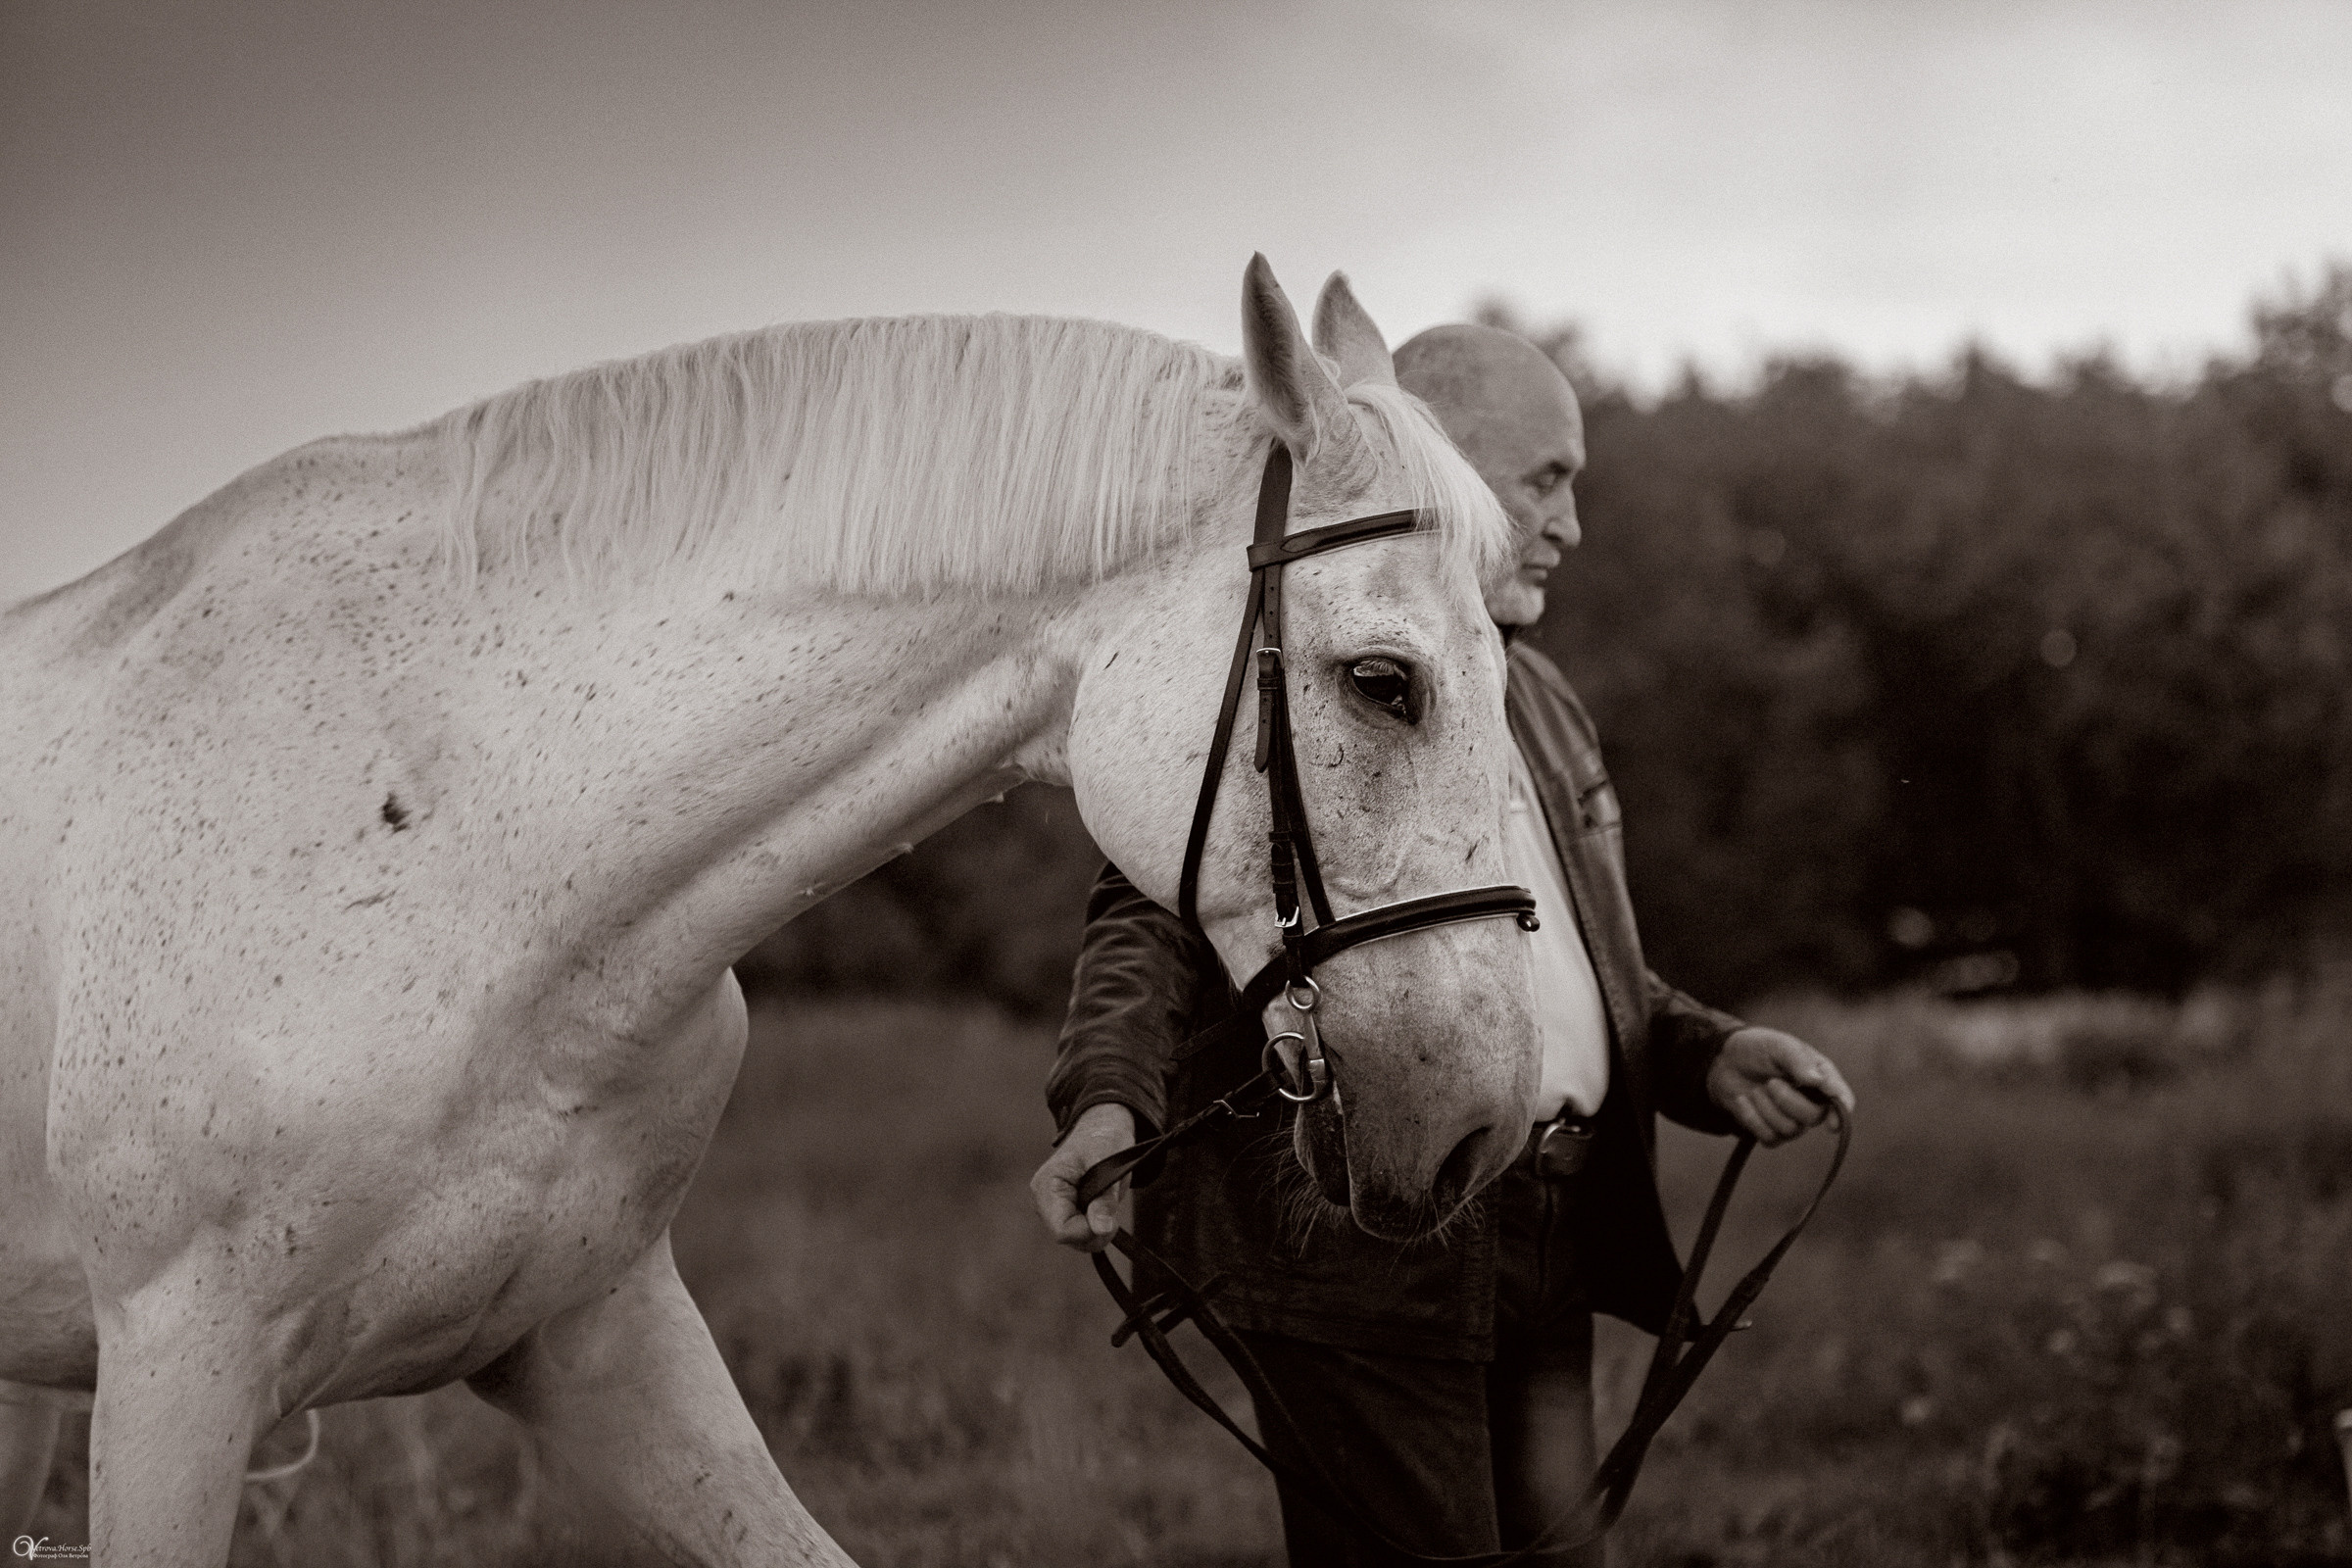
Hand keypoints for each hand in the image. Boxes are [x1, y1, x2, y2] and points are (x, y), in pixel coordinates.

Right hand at [1029, 1102, 1136, 1252]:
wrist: (1101, 1129)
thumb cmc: (1103, 1141)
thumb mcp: (1110, 1167)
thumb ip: (1104, 1201)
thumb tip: (1101, 1229)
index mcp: (1047, 1187)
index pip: (1062, 1230)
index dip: (1088, 1230)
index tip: (1109, 1218)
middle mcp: (1043, 1201)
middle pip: (1069, 1238)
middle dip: (1095, 1230)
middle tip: (1111, 1207)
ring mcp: (1050, 1208)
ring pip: (1075, 1240)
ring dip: (1096, 1228)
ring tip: (1105, 1202)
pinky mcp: (1061, 1213)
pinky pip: (1079, 1234)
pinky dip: (1094, 1226)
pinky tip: (1099, 1208)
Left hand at [1704, 1027, 1853, 1146]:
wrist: (1724, 1062)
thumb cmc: (1757, 1049)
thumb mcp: (1777, 1045)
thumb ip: (1798, 1060)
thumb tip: (1818, 1081)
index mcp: (1820, 1077)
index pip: (1841, 1098)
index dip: (1841, 1112)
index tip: (1833, 1124)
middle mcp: (1812, 1101)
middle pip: (1813, 1117)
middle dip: (1788, 1101)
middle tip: (1771, 1083)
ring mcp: (1792, 1119)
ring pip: (1790, 1130)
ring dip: (1766, 1108)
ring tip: (1756, 1089)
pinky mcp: (1772, 1131)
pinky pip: (1769, 1138)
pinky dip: (1752, 1117)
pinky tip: (1743, 1100)